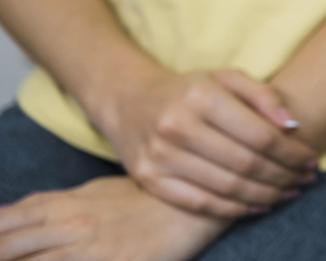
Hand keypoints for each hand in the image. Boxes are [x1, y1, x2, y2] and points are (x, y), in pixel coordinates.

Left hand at [0, 177, 224, 260]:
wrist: (188, 207)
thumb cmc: (142, 199)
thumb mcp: (95, 191)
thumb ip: (52, 203)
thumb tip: (11, 211)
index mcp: (64, 205)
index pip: (8, 221)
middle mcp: (70, 226)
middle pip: (11, 248)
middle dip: (0, 253)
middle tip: (0, 256)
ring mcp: (90, 250)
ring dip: (20, 260)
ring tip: (16, 260)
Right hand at [98, 68, 317, 217]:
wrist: (131, 102)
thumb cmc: (192, 90)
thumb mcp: (227, 78)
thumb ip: (264, 96)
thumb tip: (294, 125)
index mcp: (201, 97)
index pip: (259, 134)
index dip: (292, 152)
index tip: (312, 159)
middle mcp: (177, 127)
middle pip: (246, 164)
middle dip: (284, 176)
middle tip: (307, 179)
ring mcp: (160, 157)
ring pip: (227, 188)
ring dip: (267, 195)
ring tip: (290, 192)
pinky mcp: (149, 181)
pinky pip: (201, 203)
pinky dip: (236, 208)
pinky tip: (260, 205)